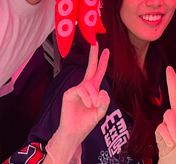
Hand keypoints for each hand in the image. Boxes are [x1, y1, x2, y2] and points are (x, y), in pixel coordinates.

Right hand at [46, 45, 110, 162]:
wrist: (75, 132)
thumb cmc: (87, 122)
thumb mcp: (100, 112)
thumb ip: (104, 102)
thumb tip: (103, 91)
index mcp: (93, 89)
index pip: (98, 72)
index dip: (102, 61)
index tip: (105, 50)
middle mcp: (85, 86)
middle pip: (90, 67)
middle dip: (93, 55)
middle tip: (96, 43)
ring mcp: (77, 89)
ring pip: (89, 85)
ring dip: (94, 95)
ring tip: (93, 105)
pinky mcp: (69, 93)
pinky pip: (81, 90)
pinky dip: (86, 97)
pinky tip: (88, 104)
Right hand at [156, 67, 175, 163]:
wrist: (174, 160)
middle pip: (174, 95)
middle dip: (171, 82)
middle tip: (169, 68)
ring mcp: (167, 122)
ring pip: (168, 114)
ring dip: (173, 127)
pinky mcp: (159, 129)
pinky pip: (161, 128)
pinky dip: (167, 137)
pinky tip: (170, 143)